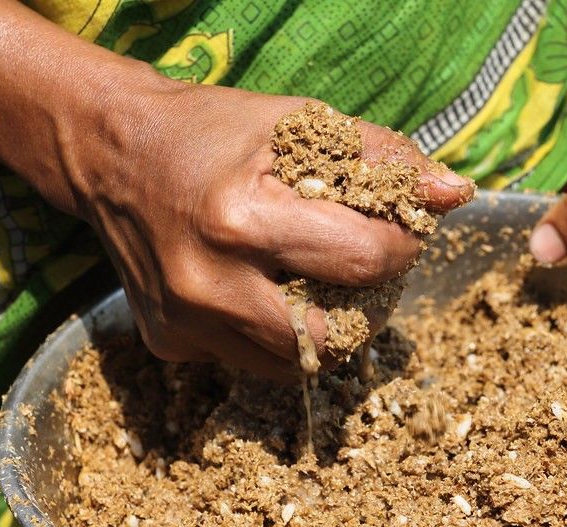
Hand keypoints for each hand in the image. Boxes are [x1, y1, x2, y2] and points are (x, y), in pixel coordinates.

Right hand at [72, 82, 472, 380]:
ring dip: (331, 327)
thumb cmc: (213, 133)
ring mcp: (185, 325)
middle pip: (336, 335)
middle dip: (372, 301)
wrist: (111, 154)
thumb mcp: (299, 125)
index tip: (401, 228)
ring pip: (298, 362)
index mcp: (240, 219)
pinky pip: (254, 360)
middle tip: (366, 263)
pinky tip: (271, 292)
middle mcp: (207, 285)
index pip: (364, 261)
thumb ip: (382, 158)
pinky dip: (282, 335)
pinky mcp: (171, 346)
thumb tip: (455, 196)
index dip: (403, 245)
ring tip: (323, 279)